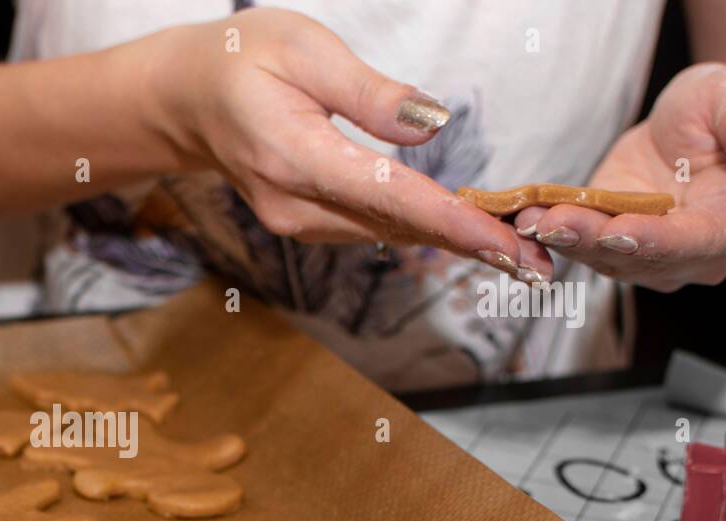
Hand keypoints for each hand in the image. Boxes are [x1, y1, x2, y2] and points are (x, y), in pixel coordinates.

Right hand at [144, 7, 550, 280]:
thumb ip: (369, 94)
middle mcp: (295, 204)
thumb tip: (432, 126)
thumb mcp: (306, 50)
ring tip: (516, 253)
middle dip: (469, 245)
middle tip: (538, 266)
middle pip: (396, 226)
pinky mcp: (303, 222)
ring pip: (386, 233)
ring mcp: (296, 220)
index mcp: (294, 156)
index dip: (452, 220)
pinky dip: (419, 229)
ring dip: (451, 242)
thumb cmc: (243, 60)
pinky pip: (370, 227)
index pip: (388, 195)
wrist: (187, 99)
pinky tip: (463, 233)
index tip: (504, 243)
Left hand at [515, 63, 725, 291]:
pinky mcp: (606, 242)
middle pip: (636, 257)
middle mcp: (689, 253)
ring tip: (529, 218)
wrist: (690, 127)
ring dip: (562, 237)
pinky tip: (522, 215)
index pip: (691, 242)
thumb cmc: (720, 111)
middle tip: (551, 222)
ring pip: (600, 254)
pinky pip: (576, 241)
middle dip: (590, 240)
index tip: (618, 231)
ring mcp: (644, 255)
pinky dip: (548, 230)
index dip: (654, 240)